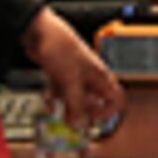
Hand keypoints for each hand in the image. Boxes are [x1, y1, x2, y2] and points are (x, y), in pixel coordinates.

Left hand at [23, 7, 125, 133]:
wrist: (41, 33)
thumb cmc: (61, 48)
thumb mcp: (71, 81)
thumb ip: (75, 104)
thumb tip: (78, 123)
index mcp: (100, 76)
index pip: (116, 98)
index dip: (108, 111)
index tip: (93, 117)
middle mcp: (90, 77)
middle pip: (94, 101)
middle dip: (84, 113)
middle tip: (73, 123)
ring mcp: (76, 76)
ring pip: (77, 98)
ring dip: (68, 107)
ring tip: (58, 112)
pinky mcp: (62, 74)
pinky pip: (63, 92)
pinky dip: (56, 98)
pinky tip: (49, 100)